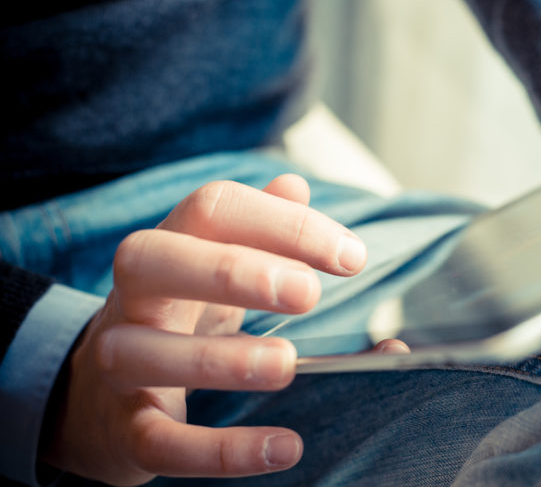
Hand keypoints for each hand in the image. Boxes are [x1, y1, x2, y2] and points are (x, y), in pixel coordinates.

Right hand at [39, 174, 401, 484]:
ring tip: (287, 364)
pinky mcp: (127, 432)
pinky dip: (220, 450)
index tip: (351, 258)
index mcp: (171, 248)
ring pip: (145, 352)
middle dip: (233, 271)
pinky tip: (284, 447)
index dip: (283, 223)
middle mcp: (135, 297)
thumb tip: (295, 184)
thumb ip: (259, 227)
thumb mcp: (214, 268)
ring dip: (221, 360)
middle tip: (308, 293)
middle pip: (157, 260)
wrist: (94, 402)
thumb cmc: (177, 319)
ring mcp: (121, 363)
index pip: (214, 209)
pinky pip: (162, 442)